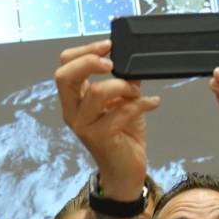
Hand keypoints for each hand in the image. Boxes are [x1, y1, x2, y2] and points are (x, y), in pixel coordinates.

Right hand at [54, 40, 160, 198]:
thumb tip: (133, 62)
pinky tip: (154, 102)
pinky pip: (121, 111)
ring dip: (123, 86)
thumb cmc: (122, 136)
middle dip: (90, 61)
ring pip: (97, 92)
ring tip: (138, 91)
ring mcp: (84, 126)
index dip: (84, 51)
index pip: (65, 67)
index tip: (108, 46)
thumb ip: (122, 83)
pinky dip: (142, 103)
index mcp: (74, 100)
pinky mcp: (101, 137)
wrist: (126, 171)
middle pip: (65, 76)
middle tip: (112, 64)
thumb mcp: (122, 103)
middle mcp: (73, 112)